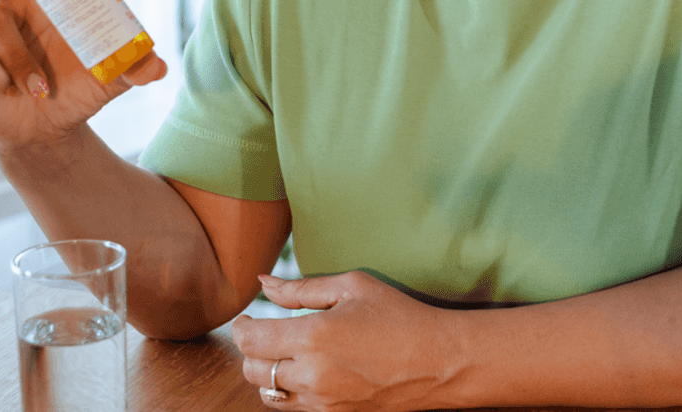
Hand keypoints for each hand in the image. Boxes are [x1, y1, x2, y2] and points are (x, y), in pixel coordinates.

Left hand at [232, 271, 455, 411]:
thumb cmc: (399, 315)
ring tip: (287, 353)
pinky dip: (291, 390)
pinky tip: (309, 370)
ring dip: (269, 373)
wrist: (440, 362)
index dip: (241, 328)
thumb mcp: (353, 286)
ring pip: (270, 394)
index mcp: (314, 337)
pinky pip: (295, 408)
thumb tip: (263, 283)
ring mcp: (324, 402)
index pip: (250, 341)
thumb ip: (301, 288)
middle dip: (251, 351)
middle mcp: (313, 375)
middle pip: (253, 371)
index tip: (247, 318)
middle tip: (264, 333)